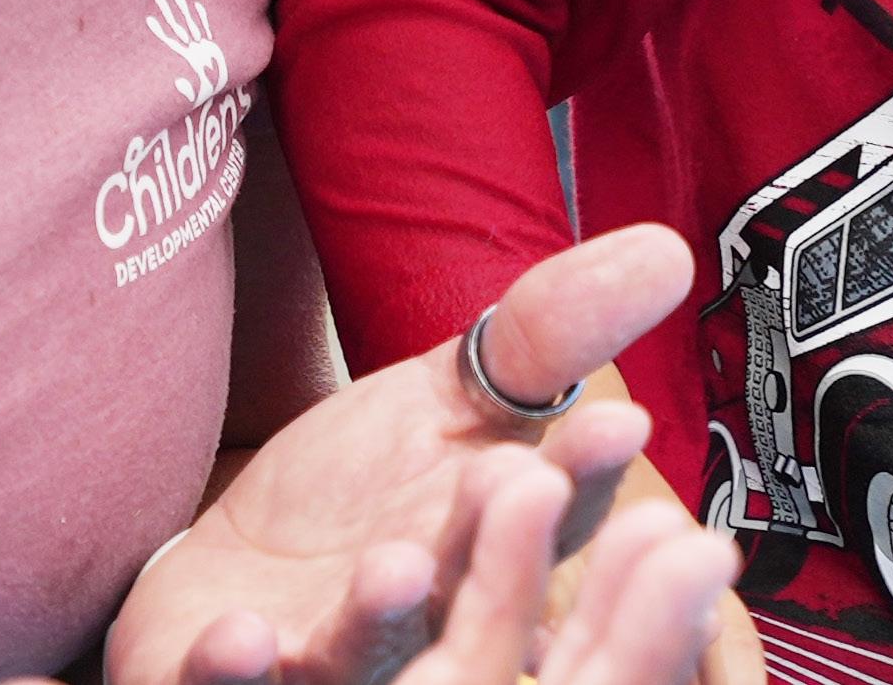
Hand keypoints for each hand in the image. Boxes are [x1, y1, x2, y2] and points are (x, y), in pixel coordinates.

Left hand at [101, 226, 738, 684]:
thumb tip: (665, 250)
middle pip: (479, 601)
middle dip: (502, 549)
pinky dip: (233, 668)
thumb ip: (548, 334)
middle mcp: (431, 630)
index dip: (585, 476)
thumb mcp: (452, 398)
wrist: (231, 574)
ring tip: (399, 567)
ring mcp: (331, 662)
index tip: (617, 419)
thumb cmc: (362, 495)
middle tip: (523, 483)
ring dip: (381, 617)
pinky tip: (240, 634)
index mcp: (494, 556)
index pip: (557, 520)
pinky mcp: (227, 678)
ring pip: (365, 654)